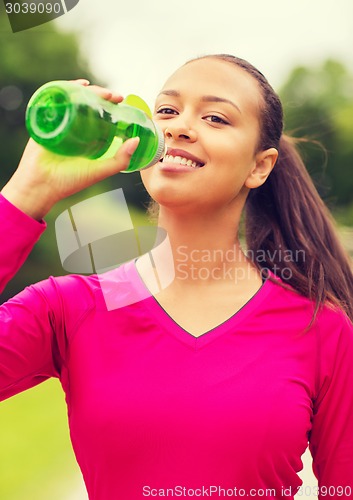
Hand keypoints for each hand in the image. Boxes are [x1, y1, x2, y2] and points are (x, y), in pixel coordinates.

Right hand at [1, 80, 139, 219]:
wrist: (41, 185)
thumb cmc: (69, 181)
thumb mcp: (100, 171)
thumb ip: (120, 160)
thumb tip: (137, 140)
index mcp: (86, 139)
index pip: (100, 116)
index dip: (111, 107)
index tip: (122, 101)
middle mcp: (74, 129)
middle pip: (88, 105)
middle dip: (102, 96)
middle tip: (115, 96)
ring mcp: (59, 123)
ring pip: (73, 100)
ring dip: (86, 90)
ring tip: (98, 90)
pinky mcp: (45, 120)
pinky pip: (55, 100)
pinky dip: (65, 89)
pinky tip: (77, 85)